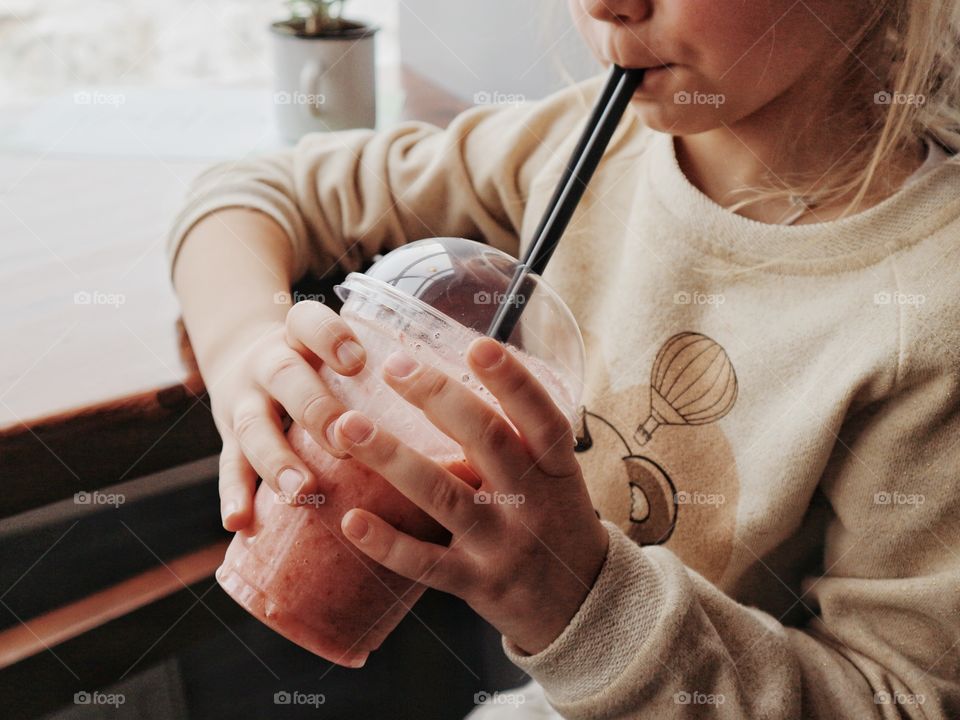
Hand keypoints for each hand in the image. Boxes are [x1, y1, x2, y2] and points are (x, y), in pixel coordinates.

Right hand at [207, 300, 365, 530]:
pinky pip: (230, 469)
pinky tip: (241, 523)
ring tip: (301, 490)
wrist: (243, 359)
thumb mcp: (339, 349)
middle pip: (284, 376)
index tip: (357, 360)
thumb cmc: (320, 365)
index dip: (329, 337)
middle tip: (343, 439)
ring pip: (254, 427)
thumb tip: (486, 398)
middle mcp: (268, 364)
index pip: (307, 321)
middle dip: (314, 407)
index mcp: (301, 337)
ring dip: (276, 460)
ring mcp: (244, 403)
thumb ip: (387, 367)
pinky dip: (234, 496)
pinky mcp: (230, 440)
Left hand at [330, 336, 608, 654]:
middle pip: (487, 442)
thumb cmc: (558, 523)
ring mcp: (504, 545)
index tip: (478, 345)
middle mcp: (533, 502)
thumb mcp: (558, 478)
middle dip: (438, 399)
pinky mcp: (478, 583)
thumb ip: (521, 438)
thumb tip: (461, 375)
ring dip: (393, 459)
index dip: (514, 382)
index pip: (542, 418)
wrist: (583, 607)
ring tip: (348, 426)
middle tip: (393, 367)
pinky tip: (352, 520)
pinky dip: (388, 544)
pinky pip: (427, 564)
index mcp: (556, 469)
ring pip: (444, 496)